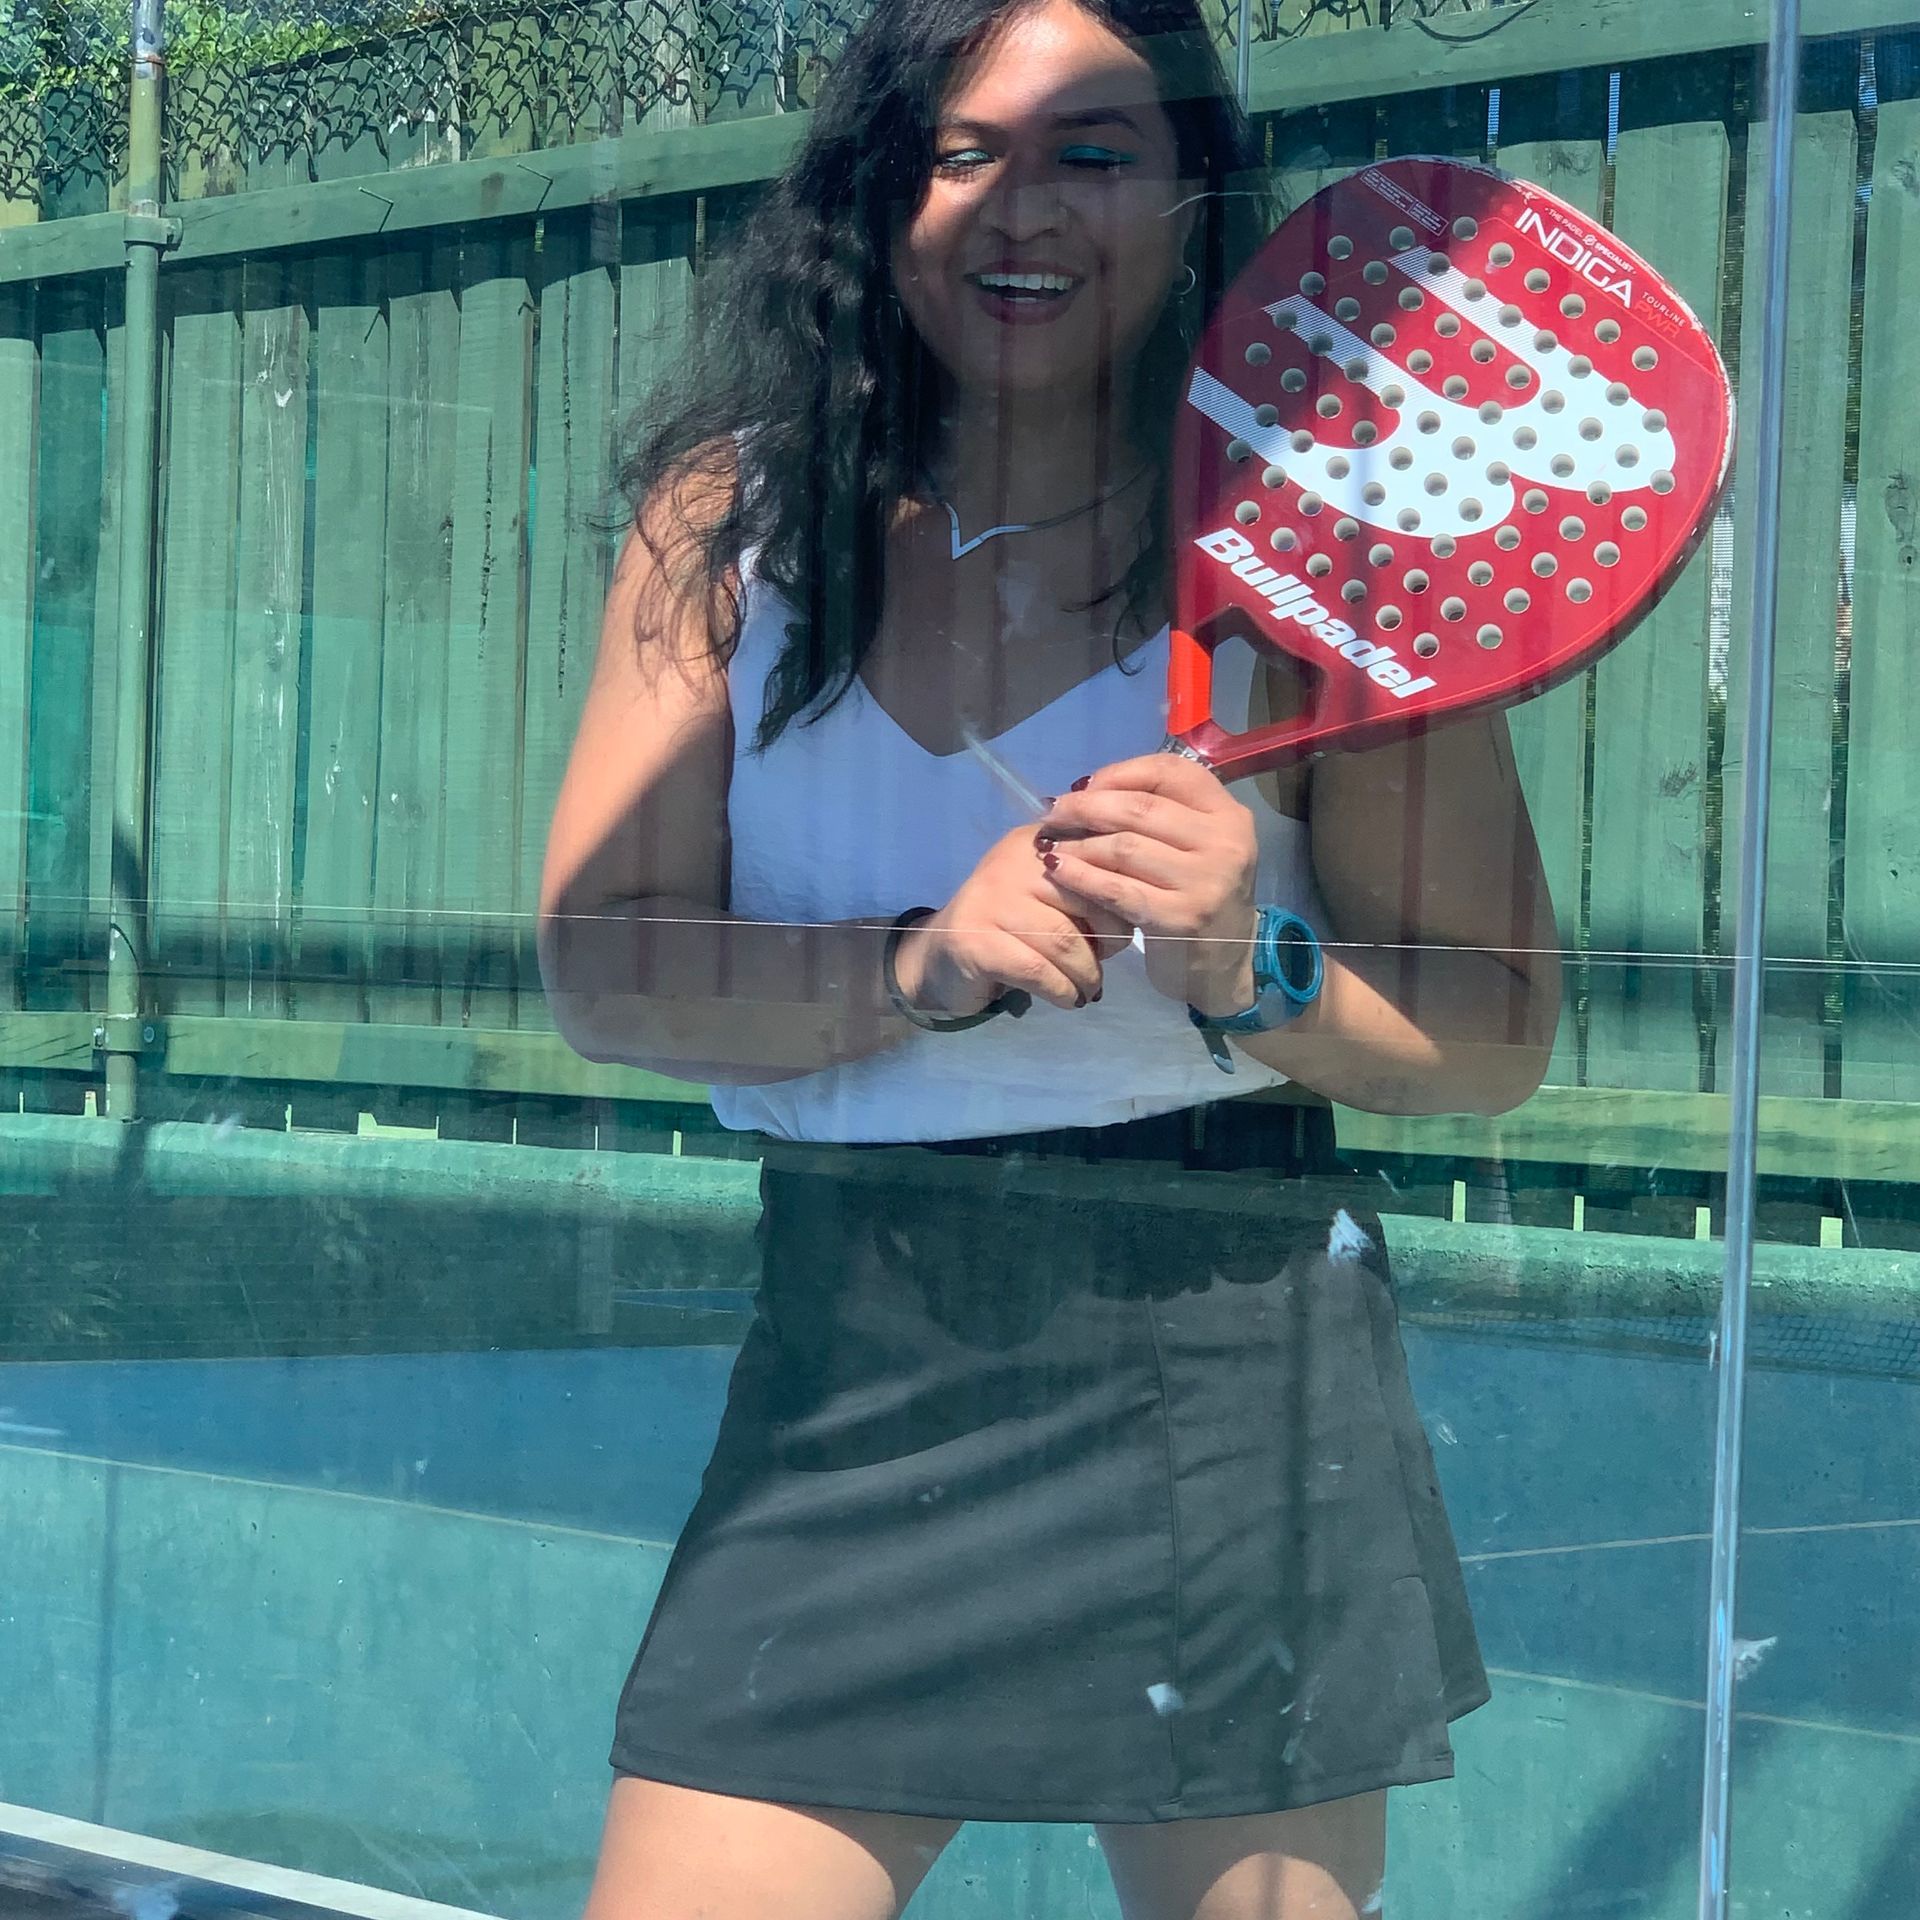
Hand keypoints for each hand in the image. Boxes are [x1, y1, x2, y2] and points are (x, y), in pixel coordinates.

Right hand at [892, 823, 1133, 1015]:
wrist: (941, 959)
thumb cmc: (1009, 929)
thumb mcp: (1049, 895)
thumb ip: (1089, 885)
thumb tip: (1142, 904)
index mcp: (1036, 840)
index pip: (1100, 858)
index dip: (1123, 899)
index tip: (1124, 929)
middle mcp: (1012, 861)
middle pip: (1089, 899)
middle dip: (1111, 938)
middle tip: (1106, 962)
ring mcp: (990, 899)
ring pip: (1067, 941)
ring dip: (1087, 974)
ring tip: (1088, 988)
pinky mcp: (975, 940)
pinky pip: (1039, 971)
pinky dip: (1062, 991)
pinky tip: (1066, 998)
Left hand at [1036, 755, 1259, 1014]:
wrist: (1221, 967)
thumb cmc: (1196, 897)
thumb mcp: (1195, 848)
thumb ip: (1158, 816)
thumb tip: (1086, 789)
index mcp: (1228, 815)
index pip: (1170, 772)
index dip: (1121, 773)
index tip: (1084, 785)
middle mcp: (1225, 842)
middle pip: (1140, 808)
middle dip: (1087, 807)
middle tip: (1053, 813)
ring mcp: (1206, 881)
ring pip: (1124, 847)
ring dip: (1079, 843)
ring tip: (1051, 844)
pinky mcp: (1181, 917)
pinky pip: (1118, 889)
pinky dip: (1082, 877)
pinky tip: (1058, 870)